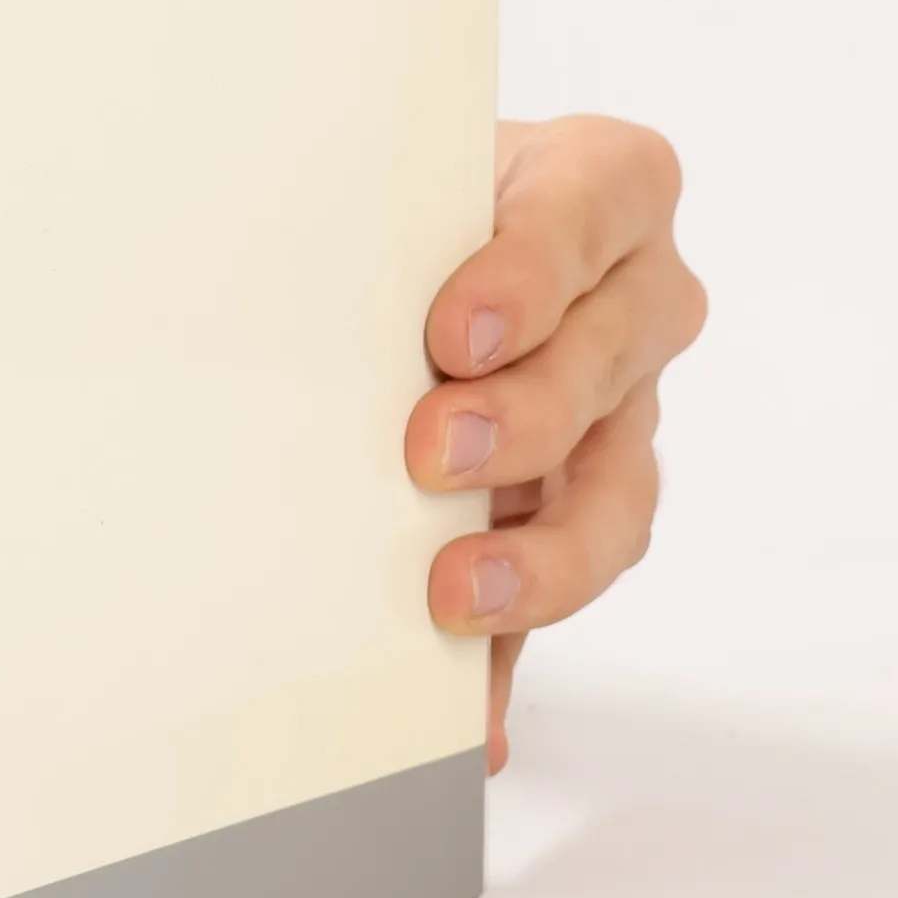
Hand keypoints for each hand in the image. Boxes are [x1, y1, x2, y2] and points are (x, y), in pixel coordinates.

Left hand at [408, 116, 705, 773]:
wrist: (409, 249)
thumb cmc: (407, 201)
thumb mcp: (401, 182)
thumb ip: (383, 223)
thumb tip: (263, 272)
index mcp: (603, 187)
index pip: (595, 210)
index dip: (532, 275)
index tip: (454, 331)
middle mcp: (634, 299)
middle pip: (608, 360)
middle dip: (522, 417)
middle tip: (430, 454)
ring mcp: (620, 413)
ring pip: (617, 493)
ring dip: (541, 556)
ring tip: (456, 595)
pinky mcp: (581, 509)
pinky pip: (558, 590)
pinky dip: (511, 657)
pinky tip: (466, 715)